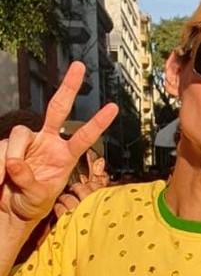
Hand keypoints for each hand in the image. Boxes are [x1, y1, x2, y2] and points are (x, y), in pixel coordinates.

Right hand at [0, 62, 117, 225]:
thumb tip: (15, 163)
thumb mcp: (36, 198)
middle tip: (79, 66)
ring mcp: (27, 140)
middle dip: (69, 87)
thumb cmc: (31, 205)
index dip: (97, 123)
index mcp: (65, 156)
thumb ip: (29, 181)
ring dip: (11, 156)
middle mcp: (48, 142)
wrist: (10, 208)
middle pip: (58, 108)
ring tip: (5, 180)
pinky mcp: (7, 144)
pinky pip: (1, 146)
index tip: (114, 107)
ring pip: (19, 134)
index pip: (84, 136)